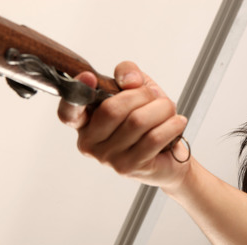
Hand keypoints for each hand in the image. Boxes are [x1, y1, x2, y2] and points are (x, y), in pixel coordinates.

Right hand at [57, 61, 189, 189]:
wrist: (169, 157)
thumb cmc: (149, 122)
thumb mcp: (137, 89)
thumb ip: (128, 74)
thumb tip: (129, 80)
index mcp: (84, 122)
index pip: (69, 111)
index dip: (77, 90)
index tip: (90, 77)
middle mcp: (90, 142)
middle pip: (113, 109)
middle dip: (143, 96)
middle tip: (157, 97)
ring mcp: (108, 158)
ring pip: (137, 122)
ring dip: (162, 110)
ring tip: (170, 111)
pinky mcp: (128, 167)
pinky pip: (153, 139)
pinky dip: (171, 126)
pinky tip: (178, 122)